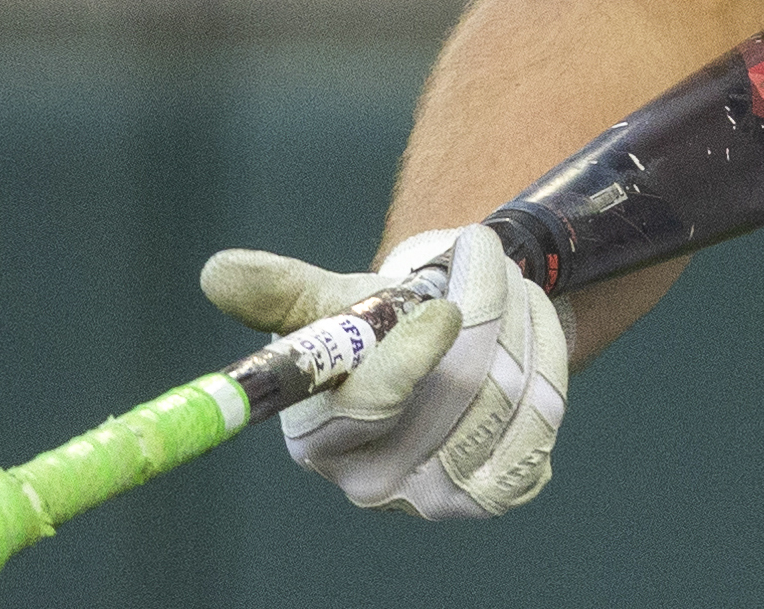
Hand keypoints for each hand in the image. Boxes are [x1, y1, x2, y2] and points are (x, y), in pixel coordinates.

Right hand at [200, 224, 565, 518]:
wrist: (444, 365)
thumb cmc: (377, 332)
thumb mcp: (332, 307)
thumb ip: (281, 293)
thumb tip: (216, 272)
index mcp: (320, 437)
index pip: (369, 407)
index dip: (411, 358)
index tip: (444, 309)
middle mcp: (372, 482)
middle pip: (457, 398)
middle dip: (489, 315)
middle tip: (489, 266)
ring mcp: (435, 498)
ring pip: (509, 404)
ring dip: (524, 329)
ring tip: (510, 294)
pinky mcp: (491, 495)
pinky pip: (540, 430)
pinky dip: (547, 371)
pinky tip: (529, 346)